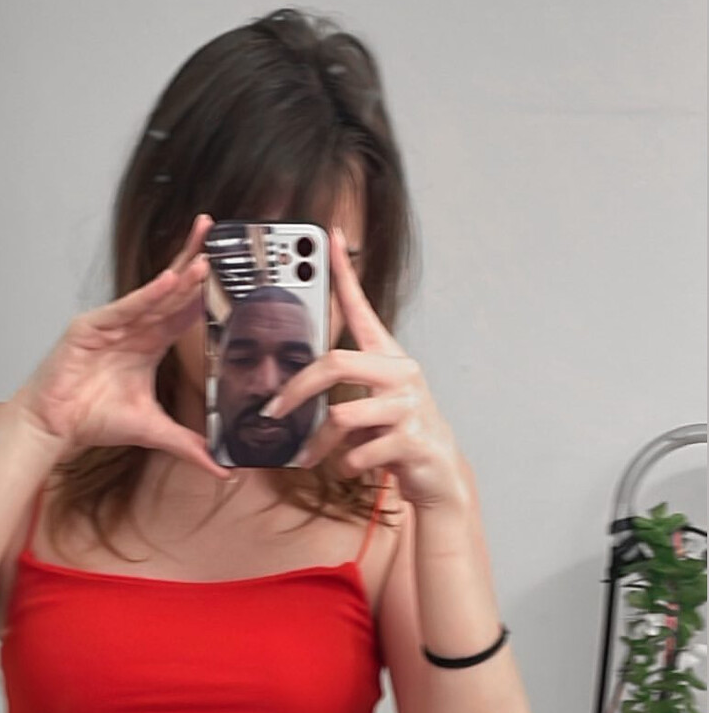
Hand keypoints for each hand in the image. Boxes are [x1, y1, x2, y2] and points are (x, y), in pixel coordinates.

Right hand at [11, 215, 223, 477]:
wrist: (55, 427)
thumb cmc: (94, 419)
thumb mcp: (153, 432)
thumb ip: (189, 446)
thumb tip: (223, 471)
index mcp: (150, 344)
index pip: (185, 310)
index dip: (207, 290)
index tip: (233, 270)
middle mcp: (134, 328)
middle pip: (171, 290)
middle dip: (195, 262)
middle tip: (218, 233)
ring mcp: (112, 324)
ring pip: (152, 296)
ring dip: (179, 277)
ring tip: (206, 258)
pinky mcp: (90, 328)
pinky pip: (124, 309)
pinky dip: (145, 296)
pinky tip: (169, 281)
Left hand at [259, 226, 469, 514]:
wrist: (439, 473)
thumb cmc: (398, 435)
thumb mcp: (371, 404)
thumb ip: (345, 391)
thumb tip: (291, 395)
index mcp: (387, 359)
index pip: (362, 310)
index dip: (345, 275)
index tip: (331, 238)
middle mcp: (401, 374)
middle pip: (335, 363)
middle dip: (296, 390)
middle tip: (272, 412)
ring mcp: (408, 406)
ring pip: (342, 417)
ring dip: (318, 444)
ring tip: (308, 458)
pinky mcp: (412, 440)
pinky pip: (358, 453)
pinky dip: (344, 465)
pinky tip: (349, 468)